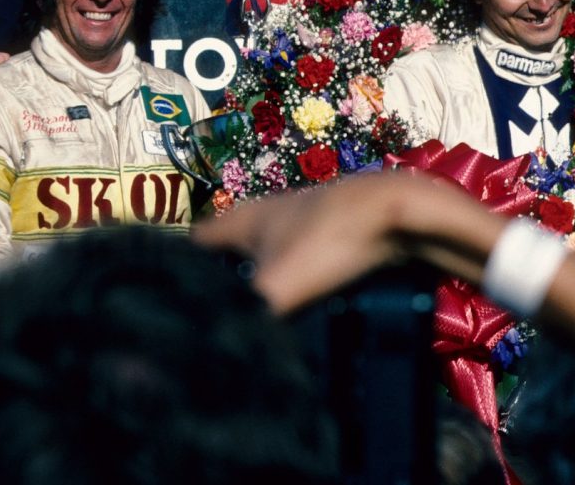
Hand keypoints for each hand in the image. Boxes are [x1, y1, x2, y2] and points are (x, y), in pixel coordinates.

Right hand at [192, 171, 501, 312]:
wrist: (405, 216)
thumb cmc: (334, 241)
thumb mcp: (279, 288)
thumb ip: (242, 322)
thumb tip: (206, 358)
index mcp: (240, 221)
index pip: (188, 248)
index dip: (173, 276)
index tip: (169, 312)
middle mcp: (265, 216)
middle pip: (226, 259)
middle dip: (218, 293)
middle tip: (211, 332)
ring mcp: (301, 225)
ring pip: (265, 264)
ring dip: (259, 294)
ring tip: (250, 333)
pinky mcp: (333, 238)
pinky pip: (299, 269)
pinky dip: (293, 291)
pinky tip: (297, 319)